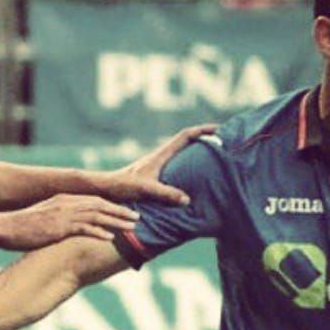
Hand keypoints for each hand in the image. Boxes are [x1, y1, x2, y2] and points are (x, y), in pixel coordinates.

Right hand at [0, 194, 138, 249]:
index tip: (126, 211)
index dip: (112, 206)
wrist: (5, 227)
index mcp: (64, 200)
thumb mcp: (45, 218)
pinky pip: (83, 228)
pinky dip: (98, 232)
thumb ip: (61, 220)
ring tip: (132, 226)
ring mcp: (63, 215)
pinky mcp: (58, 227)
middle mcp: (66, 204)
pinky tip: (109, 237)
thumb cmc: (23, 226)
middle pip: (100, 205)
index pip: (94, 200)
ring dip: (116, 221)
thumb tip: (70, 229)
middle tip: (137, 217)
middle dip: (120, 211)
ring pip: (96, 215)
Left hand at [97, 124, 216, 205]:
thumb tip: (187, 200)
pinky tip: (195, 181)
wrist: (105, 188)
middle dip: (206, 139)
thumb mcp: (146, 189)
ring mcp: (158, 165)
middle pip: (188, 142)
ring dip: (198, 153)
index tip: (220, 129)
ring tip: (216, 160)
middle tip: (224, 143)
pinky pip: (177, 168)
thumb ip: (165, 193)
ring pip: (183, 154)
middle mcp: (161, 157)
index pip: (186, 136)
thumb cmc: (122, 186)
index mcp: (161, 154)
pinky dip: (189, 169)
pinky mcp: (155, 175)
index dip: (203, 130)